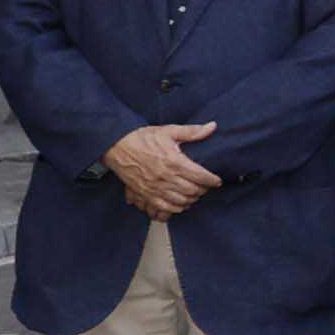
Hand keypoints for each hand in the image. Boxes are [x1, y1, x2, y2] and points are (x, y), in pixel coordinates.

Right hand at [102, 122, 219, 214]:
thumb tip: (212, 126)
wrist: (117, 146)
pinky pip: (163, 207)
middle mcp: (165, 177)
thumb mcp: (168, 131)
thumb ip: (192, 131)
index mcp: (174, 161)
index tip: (217, 180)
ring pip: (180, 201)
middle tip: (206, 186)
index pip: (200, 175)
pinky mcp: (145, 194)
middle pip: (192, 190)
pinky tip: (180, 203)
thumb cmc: (142, 138)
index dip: (212, 180)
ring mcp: (155, 187)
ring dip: (191, 199)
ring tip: (194, 194)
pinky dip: (175, 208)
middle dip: (203, 190)